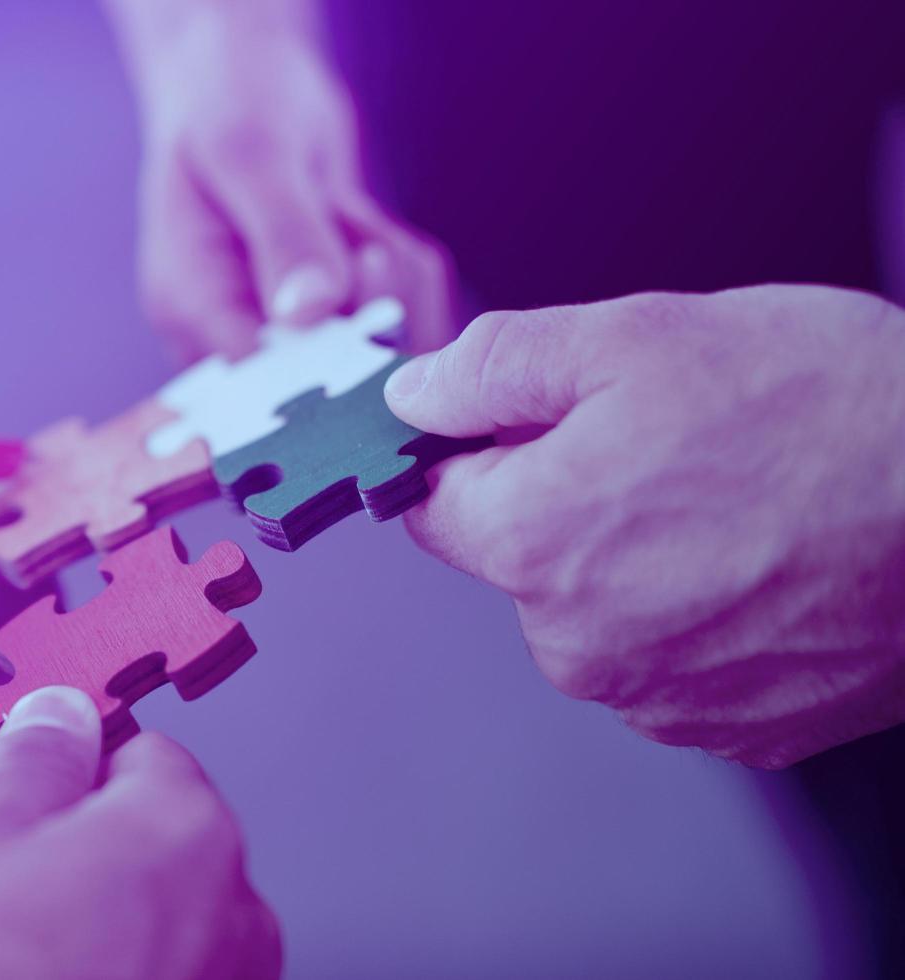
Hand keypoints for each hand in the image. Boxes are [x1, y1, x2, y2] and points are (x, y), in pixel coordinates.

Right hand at [0, 686, 279, 979]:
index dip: (69, 768)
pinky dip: (112, 975)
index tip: (26, 792)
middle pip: (152, 837)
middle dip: (78, 846)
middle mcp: (234, 914)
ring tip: (6, 958)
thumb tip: (64, 713)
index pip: (142, 753)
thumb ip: (34, 755)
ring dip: (93, 918)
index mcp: (188, 833)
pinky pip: (160, 976)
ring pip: (153, 915)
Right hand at [107, 0, 454, 359]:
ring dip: (388, 271)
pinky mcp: (340, 316)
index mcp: (191, 307)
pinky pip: (408, 316)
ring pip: (384, 343)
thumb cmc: (227, 99)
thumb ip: (283, 232)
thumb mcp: (249, 150)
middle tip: (343, 219)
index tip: (356, 287)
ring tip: (339, 208)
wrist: (250, 79)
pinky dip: (404, 266)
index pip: (259, 384)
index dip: (321, 362)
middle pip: (336, 373)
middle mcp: (239, 334)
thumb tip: (311, 312)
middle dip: (366, 297)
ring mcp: (293, 331)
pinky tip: (356, 219)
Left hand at [385, 284, 904, 767]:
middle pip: (521, 559)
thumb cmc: (829, 411)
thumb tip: (413, 396)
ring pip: (600, 611)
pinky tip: (770, 560)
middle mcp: (577, 642)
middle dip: (569, 500)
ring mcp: (659, 698)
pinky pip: (676, 657)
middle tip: (672, 447)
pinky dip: (705, 612)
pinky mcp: (736, 728)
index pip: (432, 506)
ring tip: (738, 500)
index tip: (525, 429)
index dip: (476, 454)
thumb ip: (496, 367)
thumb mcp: (633, 338)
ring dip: (642, 557)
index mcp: (530, 543)